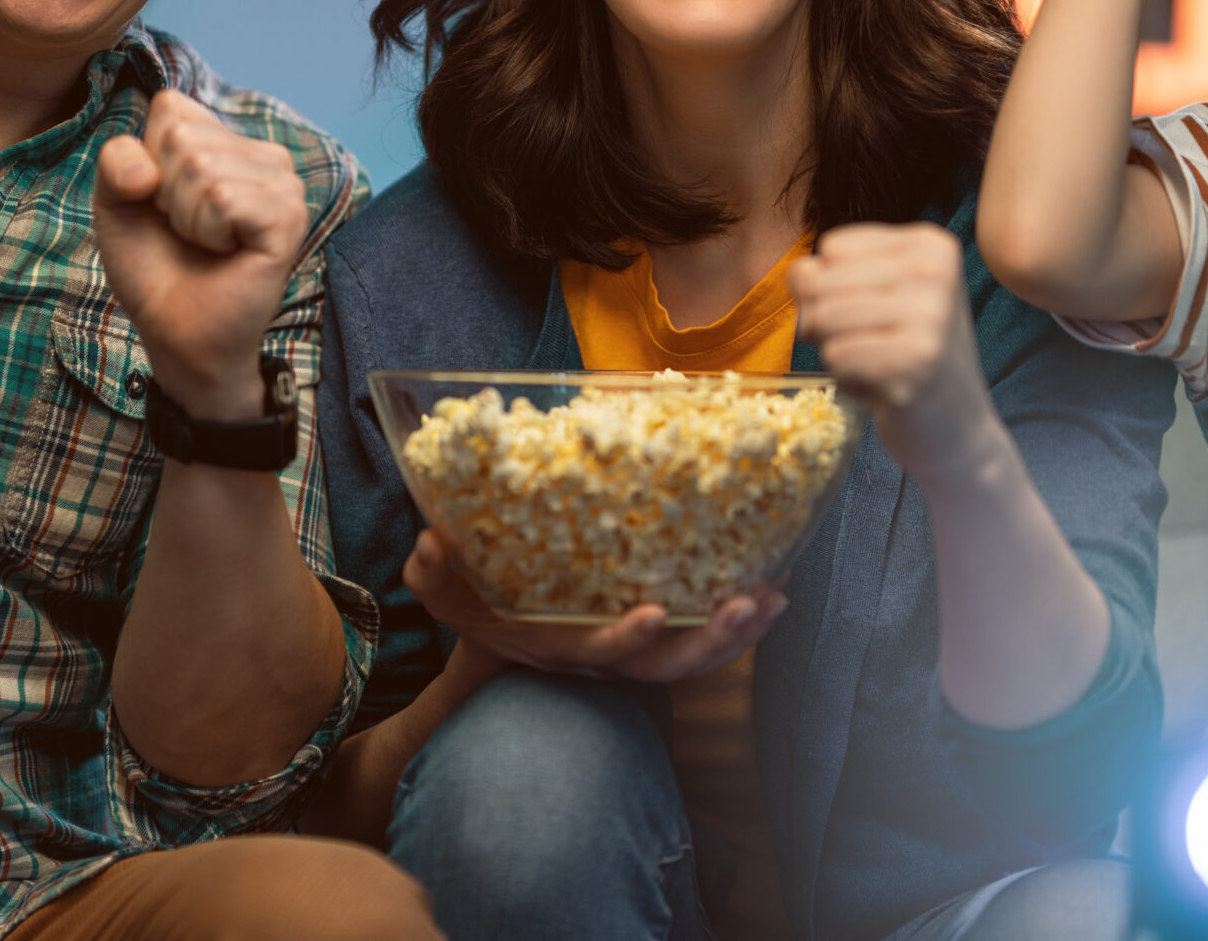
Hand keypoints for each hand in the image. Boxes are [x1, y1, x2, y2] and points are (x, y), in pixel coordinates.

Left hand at [94, 91, 310, 418]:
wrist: (177, 332)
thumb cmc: (155, 267)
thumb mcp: (116, 203)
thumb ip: (115, 161)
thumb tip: (147, 170)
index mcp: (229, 140)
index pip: (169, 106)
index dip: (147, 159)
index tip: (162, 204)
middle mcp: (265, 154)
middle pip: (182, 135)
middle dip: (164, 191)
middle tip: (185, 231)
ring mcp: (283, 185)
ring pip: (202, 165)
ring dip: (185, 217)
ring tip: (204, 243)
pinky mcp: (288, 218)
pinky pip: (224, 198)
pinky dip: (206, 231)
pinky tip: (224, 251)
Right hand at [402, 527, 785, 681]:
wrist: (502, 642)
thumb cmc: (477, 611)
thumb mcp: (443, 594)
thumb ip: (431, 573)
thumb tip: (431, 539)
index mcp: (557, 647)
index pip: (594, 652)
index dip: (624, 640)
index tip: (652, 612)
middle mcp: (601, 660)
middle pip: (666, 668)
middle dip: (711, 642)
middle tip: (749, 604)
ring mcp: (632, 655)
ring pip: (695, 661)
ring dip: (739, 636)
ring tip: (776, 597)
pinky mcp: (654, 641)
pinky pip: (703, 641)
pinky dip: (740, 624)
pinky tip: (773, 589)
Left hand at [790, 223, 1009, 491]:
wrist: (957, 431)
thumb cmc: (903, 358)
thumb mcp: (868, 300)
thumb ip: (823, 275)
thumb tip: (800, 274)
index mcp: (930, 245)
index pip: (832, 248)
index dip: (833, 288)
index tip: (876, 316)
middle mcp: (935, 271)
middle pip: (821, 281)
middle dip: (828, 324)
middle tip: (874, 348)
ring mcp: (931, 316)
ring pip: (822, 318)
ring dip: (837, 353)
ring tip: (879, 366)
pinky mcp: (916, 361)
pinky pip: (835, 357)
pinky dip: (848, 381)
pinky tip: (885, 390)